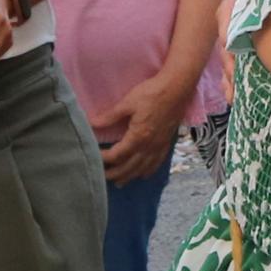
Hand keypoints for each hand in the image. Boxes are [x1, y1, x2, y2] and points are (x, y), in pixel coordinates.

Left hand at [89, 70, 189, 184]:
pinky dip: (148, 171)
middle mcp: (149, 146)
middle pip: (129, 167)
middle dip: (115, 173)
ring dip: (130, 176)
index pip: (117, 155)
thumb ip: (110, 116)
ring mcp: (159, 146)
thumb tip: (92, 123)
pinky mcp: (167, 142)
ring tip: (119, 182)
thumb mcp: (127, 103)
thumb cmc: (152, 93)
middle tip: (101, 177)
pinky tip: (143, 174)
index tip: (93, 157)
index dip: (104, 159)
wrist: (177, 88)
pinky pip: (157, 163)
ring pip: (143, 168)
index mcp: (138, 137)